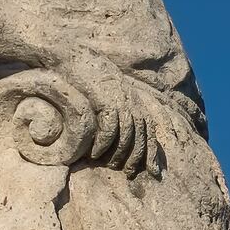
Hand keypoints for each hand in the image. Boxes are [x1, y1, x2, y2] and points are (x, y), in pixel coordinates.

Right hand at [32, 56, 167, 178]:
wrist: (74, 57)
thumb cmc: (87, 76)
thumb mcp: (107, 93)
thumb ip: (116, 109)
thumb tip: (116, 134)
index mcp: (134, 101)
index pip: (150, 130)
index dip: (154, 152)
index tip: (155, 172)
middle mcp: (131, 101)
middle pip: (142, 136)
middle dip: (138, 157)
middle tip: (129, 173)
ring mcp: (120, 100)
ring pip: (128, 135)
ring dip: (119, 153)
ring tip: (110, 165)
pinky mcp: (106, 100)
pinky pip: (110, 128)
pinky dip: (104, 144)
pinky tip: (94, 153)